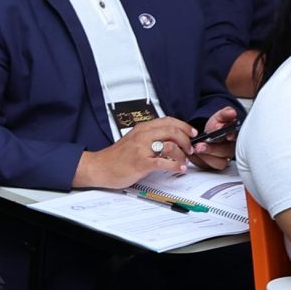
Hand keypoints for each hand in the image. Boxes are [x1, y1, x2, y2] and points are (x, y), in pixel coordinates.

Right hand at [74, 119, 193, 188]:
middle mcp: (142, 136)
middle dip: (186, 140)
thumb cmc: (116, 157)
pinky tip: (179, 168)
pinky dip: (175, 166)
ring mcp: (141, 149)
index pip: (168, 121)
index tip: (191, 133)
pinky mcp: (141, 163)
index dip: (183, 126)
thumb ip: (149, 137)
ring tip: (184, 160)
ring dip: (182, 154)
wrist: (100, 167)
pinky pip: (164, 162)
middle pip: (172, 131)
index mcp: (142, 128)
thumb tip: (169, 140)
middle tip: (190, 149)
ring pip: (170, 145)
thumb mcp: (134, 141)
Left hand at [190, 105, 239, 171]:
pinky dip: (200, 161)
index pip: (238, 138)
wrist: (208, 136)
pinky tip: (193, 154)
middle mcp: (232, 150)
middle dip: (212, 149)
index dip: (233, 136)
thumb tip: (231, 112)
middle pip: (226, 153)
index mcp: (236, 137)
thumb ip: (224, 114)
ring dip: (206, 157)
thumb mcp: (219, 118)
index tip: (227, 136)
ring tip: (195, 149)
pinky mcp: (215, 166)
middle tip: (200, 145)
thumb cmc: (216, 128)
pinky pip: (210, 167)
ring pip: (219, 163)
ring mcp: (225, 159)